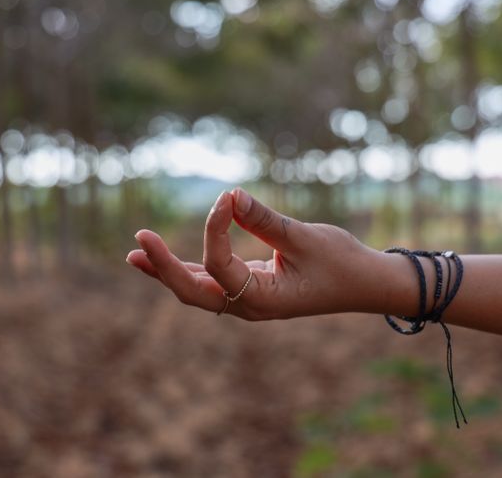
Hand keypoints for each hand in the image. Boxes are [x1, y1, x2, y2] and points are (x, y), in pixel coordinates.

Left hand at [126, 188, 414, 319]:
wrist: (366, 285)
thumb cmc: (342, 263)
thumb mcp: (305, 238)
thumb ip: (264, 219)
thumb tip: (230, 195)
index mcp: (264, 300)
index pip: (221, 264)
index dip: (215, 228)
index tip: (226, 197)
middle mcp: (250, 306)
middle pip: (194, 292)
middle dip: (164, 268)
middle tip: (138, 243)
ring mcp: (248, 301)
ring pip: (198, 289)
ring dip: (168, 271)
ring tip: (136, 254)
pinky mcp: (251, 289)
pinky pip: (212, 281)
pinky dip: (189, 269)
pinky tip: (164, 259)